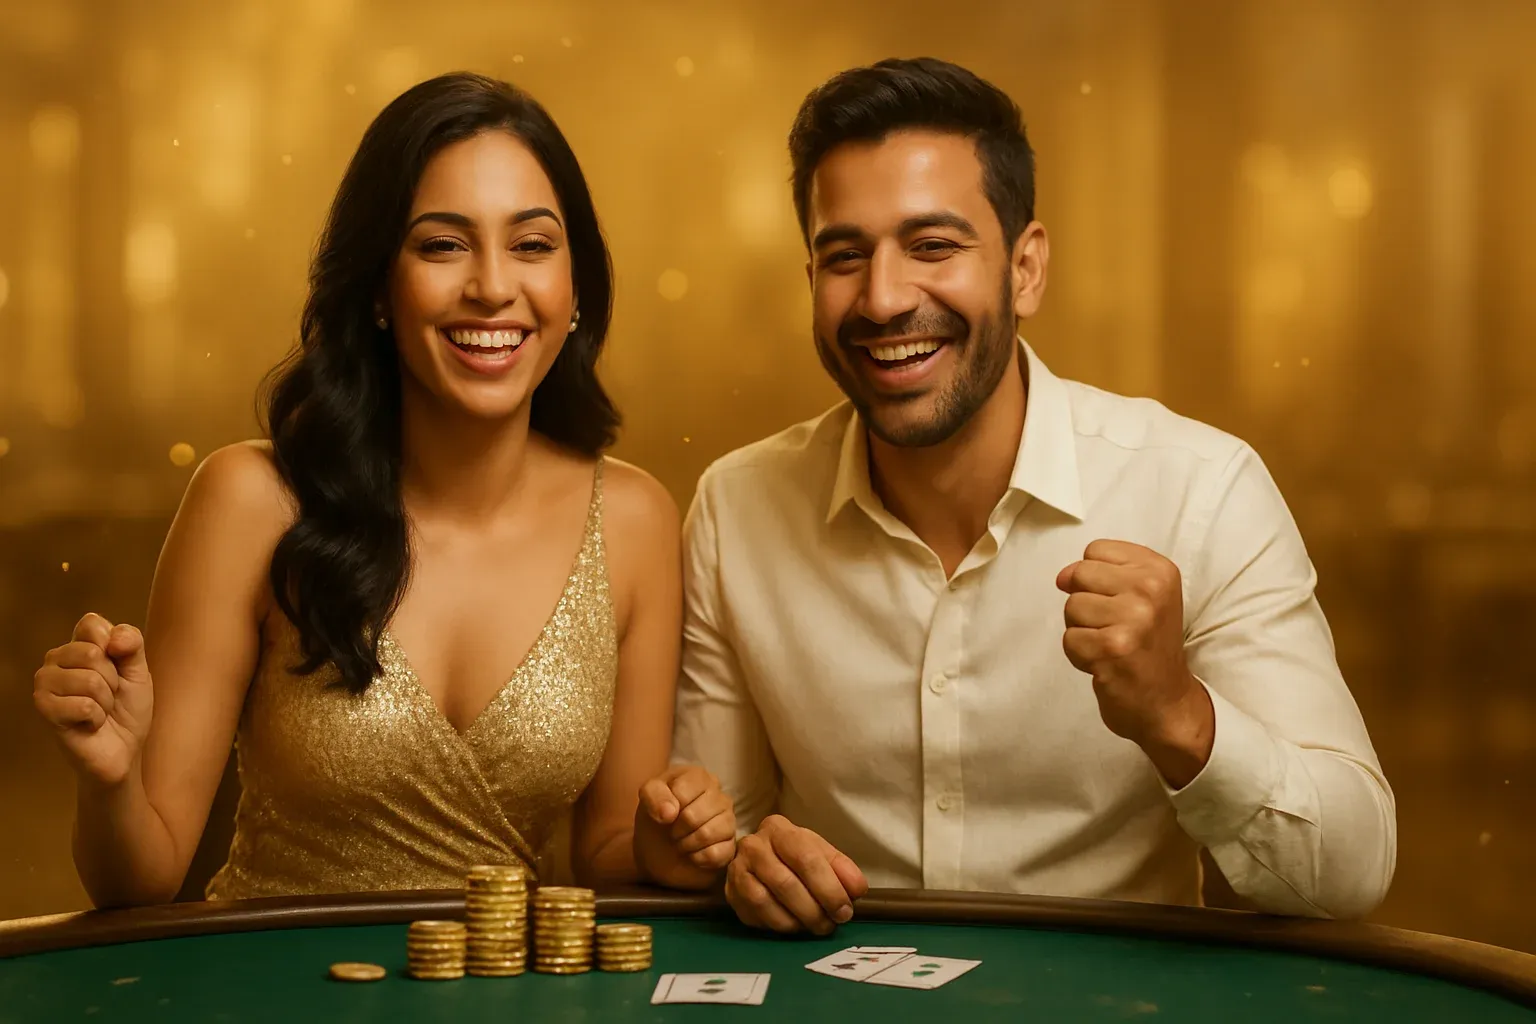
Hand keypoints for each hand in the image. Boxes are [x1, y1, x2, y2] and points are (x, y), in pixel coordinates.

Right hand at [33, 613, 154, 787]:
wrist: (124, 749)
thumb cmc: (128, 708)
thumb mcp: (139, 671)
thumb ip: (132, 645)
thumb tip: (113, 638)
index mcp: (78, 644)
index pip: (91, 623)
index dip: (116, 646)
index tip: (120, 668)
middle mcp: (56, 659)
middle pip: (92, 653)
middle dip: (113, 680)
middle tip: (110, 695)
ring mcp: (45, 683)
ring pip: (89, 680)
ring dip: (105, 701)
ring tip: (99, 710)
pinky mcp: (44, 709)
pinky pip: (84, 705)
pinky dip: (96, 718)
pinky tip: (89, 724)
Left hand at [637, 765, 735, 872]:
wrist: (658, 848)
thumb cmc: (657, 815)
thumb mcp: (647, 797)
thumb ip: (653, 795)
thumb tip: (670, 812)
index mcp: (700, 777)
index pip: (683, 790)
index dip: (667, 806)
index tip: (665, 813)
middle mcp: (720, 795)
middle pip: (694, 815)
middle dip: (676, 829)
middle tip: (672, 832)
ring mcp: (729, 820)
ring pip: (707, 834)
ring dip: (685, 844)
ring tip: (682, 842)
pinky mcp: (731, 846)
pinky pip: (717, 854)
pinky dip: (698, 858)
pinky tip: (693, 854)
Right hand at [726, 814, 868, 935]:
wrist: (759, 860)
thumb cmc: (795, 856)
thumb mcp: (820, 853)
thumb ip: (842, 869)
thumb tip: (856, 890)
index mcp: (779, 829)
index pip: (806, 858)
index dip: (829, 888)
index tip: (845, 909)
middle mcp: (752, 846)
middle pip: (785, 883)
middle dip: (814, 910)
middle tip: (832, 924)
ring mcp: (737, 870)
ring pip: (766, 902)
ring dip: (796, 922)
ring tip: (816, 927)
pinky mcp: (730, 894)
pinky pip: (755, 916)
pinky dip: (779, 926)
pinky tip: (795, 926)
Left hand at [1056, 540, 1212, 781]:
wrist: (1167, 703)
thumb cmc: (1148, 646)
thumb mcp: (1142, 597)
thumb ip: (1101, 574)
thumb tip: (1061, 577)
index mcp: (1159, 570)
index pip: (1095, 550)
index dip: (1095, 579)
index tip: (1120, 602)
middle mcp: (1150, 590)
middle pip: (1079, 575)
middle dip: (1085, 604)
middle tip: (1113, 627)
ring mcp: (1133, 619)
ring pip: (1071, 607)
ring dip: (1083, 632)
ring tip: (1111, 646)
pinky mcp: (1113, 649)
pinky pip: (1069, 639)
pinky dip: (1080, 656)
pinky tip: (1105, 663)